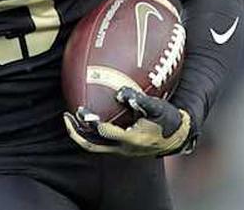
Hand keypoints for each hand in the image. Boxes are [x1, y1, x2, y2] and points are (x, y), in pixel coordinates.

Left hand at [63, 87, 195, 156]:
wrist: (177, 138)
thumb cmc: (168, 120)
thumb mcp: (157, 108)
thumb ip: (139, 100)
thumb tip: (119, 92)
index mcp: (132, 139)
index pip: (106, 133)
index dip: (93, 123)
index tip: (82, 111)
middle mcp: (123, 149)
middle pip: (92, 146)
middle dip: (77, 133)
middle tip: (66, 116)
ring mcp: (121, 151)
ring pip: (94, 147)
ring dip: (80, 135)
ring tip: (70, 119)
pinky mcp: (121, 149)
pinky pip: (100, 144)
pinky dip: (89, 134)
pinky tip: (86, 120)